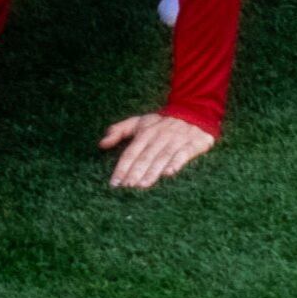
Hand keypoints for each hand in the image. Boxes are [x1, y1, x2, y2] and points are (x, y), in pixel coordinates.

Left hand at [99, 112, 217, 190]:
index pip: (131, 152)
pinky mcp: (193, 143)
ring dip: (152, 171)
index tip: (114, 183)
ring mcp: (177, 139)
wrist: (195, 110)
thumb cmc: (161, 122)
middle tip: (127, 186)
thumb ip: (119, 131)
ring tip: (142, 185)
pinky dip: (176, 163)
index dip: (122, 167)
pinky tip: (169, 173)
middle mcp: (160, 135)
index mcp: (145, 131)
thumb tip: (101, 144)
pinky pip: (183, 154)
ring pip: (162, 157)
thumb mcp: (139, 122)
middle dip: (135, 171)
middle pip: (145, 156)